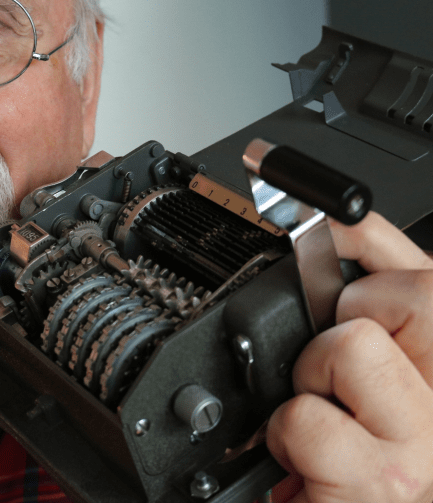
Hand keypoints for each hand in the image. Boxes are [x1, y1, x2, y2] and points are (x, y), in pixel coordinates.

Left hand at [266, 212, 432, 502]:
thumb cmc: (366, 454)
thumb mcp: (382, 368)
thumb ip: (376, 299)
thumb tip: (340, 230)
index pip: (421, 273)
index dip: (363, 256)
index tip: (333, 258)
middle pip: (404, 296)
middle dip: (342, 322)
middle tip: (335, 375)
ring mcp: (426, 444)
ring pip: (349, 346)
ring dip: (312, 379)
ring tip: (326, 417)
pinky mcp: (381, 483)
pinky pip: (305, 416)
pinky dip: (288, 435)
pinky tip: (310, 460)